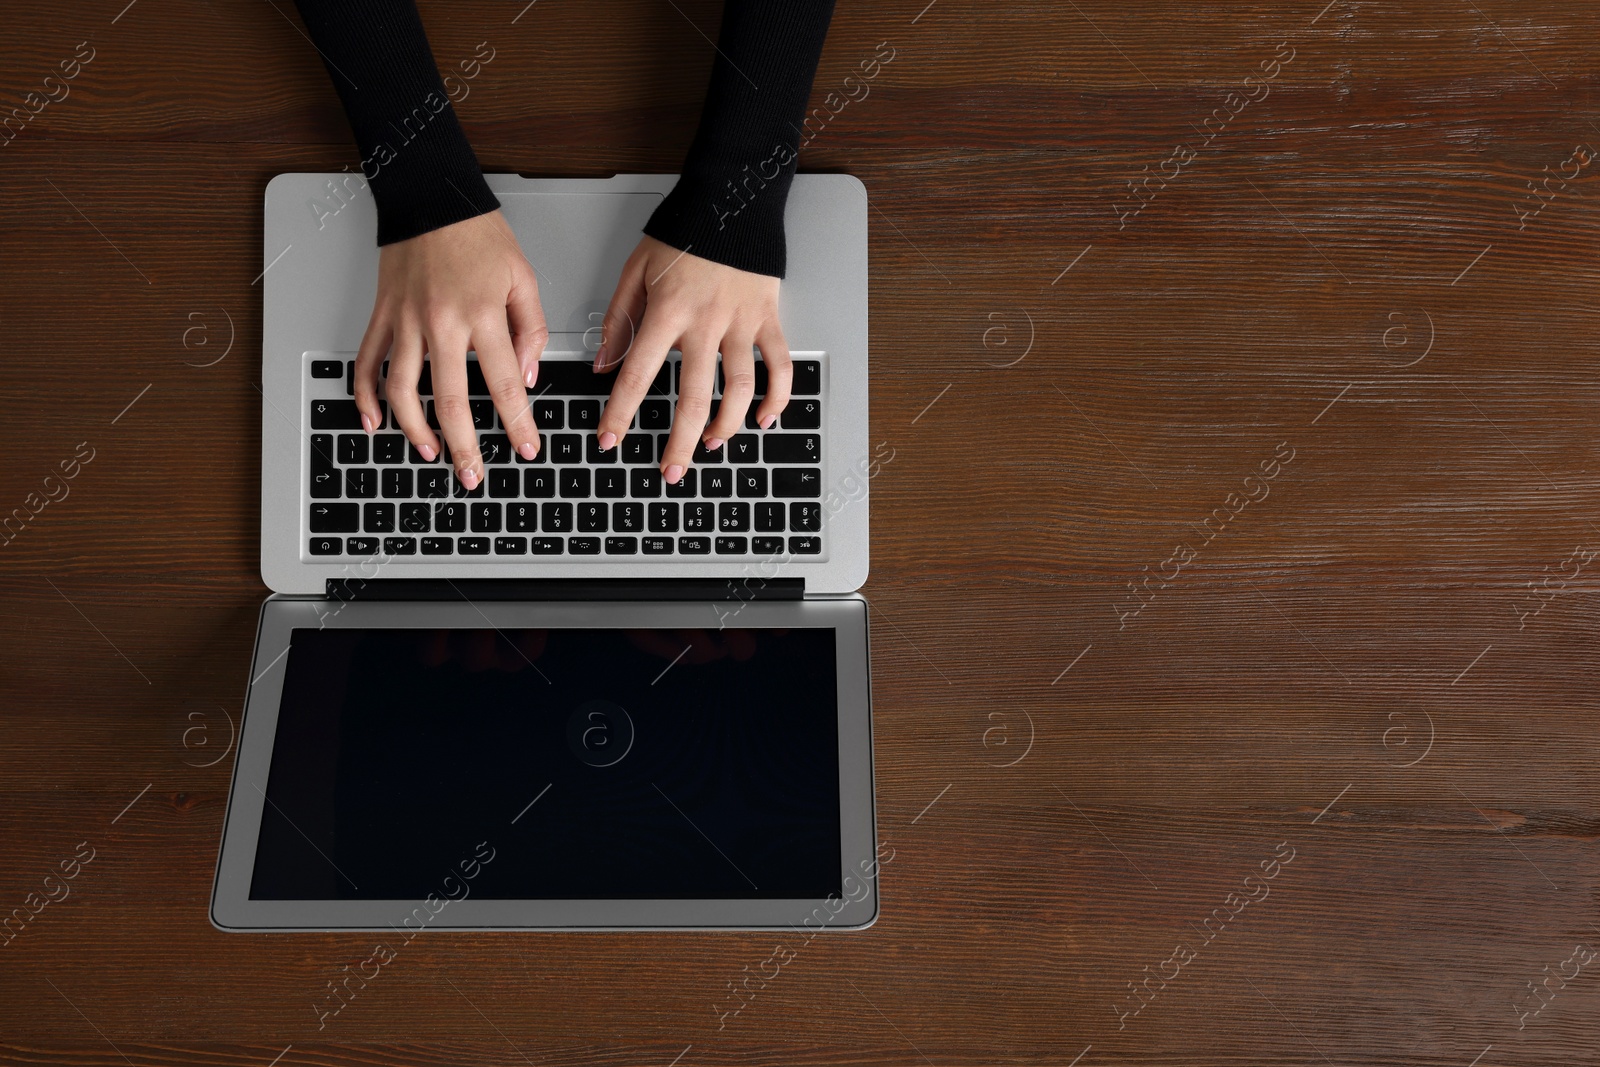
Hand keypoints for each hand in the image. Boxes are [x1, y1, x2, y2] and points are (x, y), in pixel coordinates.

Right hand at [352, 210, 547, 489]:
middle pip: (451, 401)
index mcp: (483, 314)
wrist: (430, 195)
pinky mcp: (382, 315)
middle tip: (473, 475)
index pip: (505, 384)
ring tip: (431, 453)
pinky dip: (365, 396)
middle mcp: (441, 323)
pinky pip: (366, 363)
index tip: (526, 448)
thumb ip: (532, 329)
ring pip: (403, 390)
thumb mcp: (524, 277)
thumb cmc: (478, 233)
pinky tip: (374, 422)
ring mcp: (405, 321)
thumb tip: (529, 376)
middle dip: (464, 446)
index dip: (518, 423)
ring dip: (416, 430)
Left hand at [592, 236, 791, 481]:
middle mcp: (705, 323)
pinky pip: (779, 365)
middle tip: (670, 472)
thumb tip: (604, 366)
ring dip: (726, 426)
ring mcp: (741, 323)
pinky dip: (777, 397)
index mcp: (667, 312)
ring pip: (739, 388)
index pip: (637, 374)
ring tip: (712, 446)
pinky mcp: (769, 319)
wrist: (730, 201)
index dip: (620, 413)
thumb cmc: (681, 234)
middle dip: (679, 442)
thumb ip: (618, 320)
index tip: (609, 441)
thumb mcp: (635, 271)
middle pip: (693, 396)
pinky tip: (763, 419)